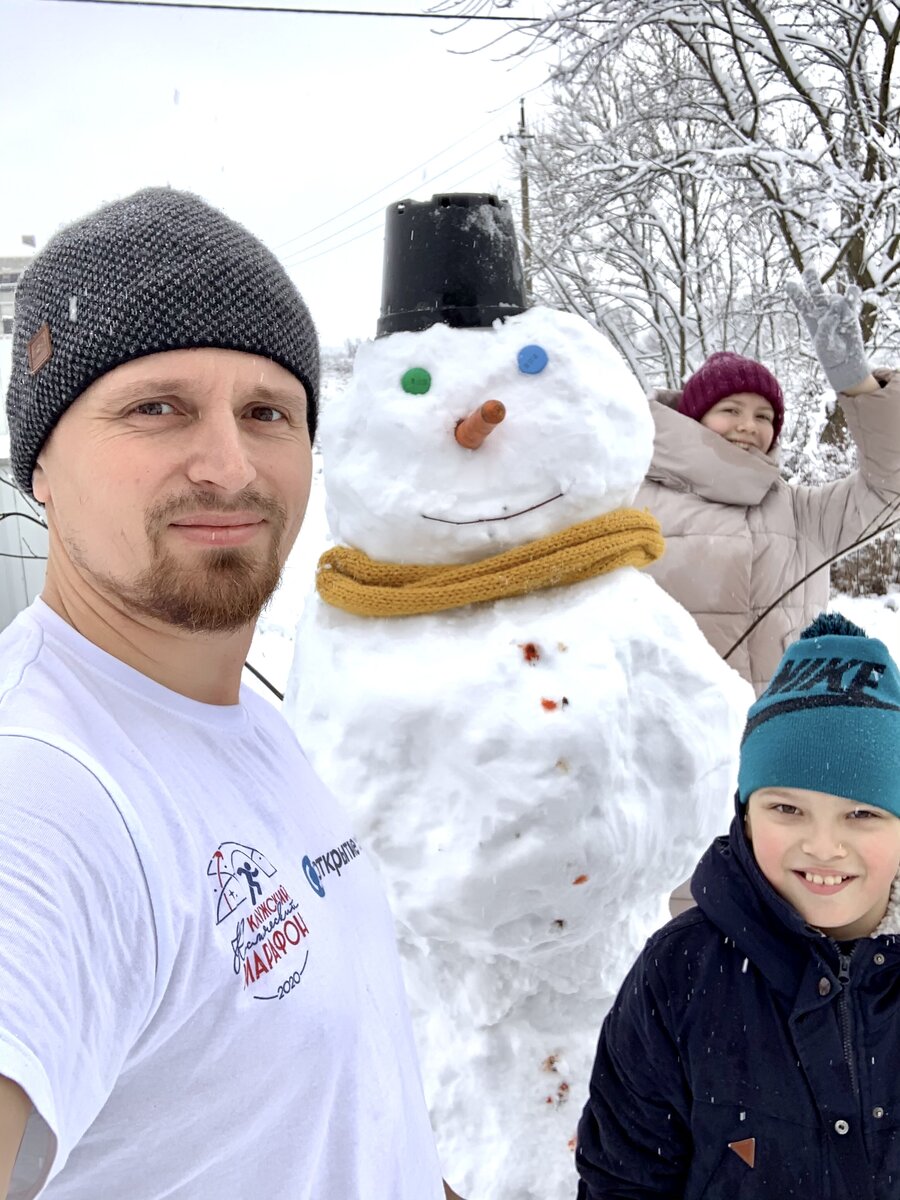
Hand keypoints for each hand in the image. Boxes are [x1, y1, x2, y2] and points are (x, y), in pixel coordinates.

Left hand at [787, 266, 870, 392]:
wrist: (845, 360)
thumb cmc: (829, 354)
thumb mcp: (823, 343)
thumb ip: (826, 327)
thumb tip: (835, 309)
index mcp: (810, 318)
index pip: (802, 303)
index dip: (796, 293)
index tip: (789, 283)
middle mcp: (823, 310)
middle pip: (816, 291)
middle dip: (811, 280)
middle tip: (809, 269)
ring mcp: (837, 309)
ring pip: (834, 296)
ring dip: (836, 301)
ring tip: (838, 308)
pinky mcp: (851, 312)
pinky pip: (852, 298)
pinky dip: (852, 294)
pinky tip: (851, 291)